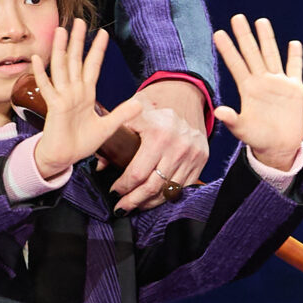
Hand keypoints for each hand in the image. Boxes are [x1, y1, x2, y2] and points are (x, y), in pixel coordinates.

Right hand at [31, 23, 142, 184]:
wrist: (64, 157)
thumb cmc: (81, 143)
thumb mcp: (107, 127)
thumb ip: (121, 114)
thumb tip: (139, 103)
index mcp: (86, 94)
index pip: (92, 66)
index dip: (97, 50)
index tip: (103, 34)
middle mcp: (73, 91)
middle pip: (75, 60)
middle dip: (77, 41)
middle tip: (79, 21)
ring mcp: (62, 97)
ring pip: (61, 67)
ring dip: (60, 49)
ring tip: (61, 31)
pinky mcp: (53, 106)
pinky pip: (47, 87)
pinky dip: (41, 73)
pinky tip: (38, 59)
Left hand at [109, 78, 210, 211]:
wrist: (184, 94)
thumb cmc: (153, 105)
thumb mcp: (131, 116)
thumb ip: (113, 139)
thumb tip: (100, 165)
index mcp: (158, 134)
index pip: (137, 173)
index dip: (123, 187)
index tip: (113, 192)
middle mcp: (178, 146)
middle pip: (153, 187)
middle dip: (133, 201)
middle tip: (121, 208)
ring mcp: (192, 154)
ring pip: (169, 191)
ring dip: (150, 202)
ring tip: (136, 205)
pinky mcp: (202, 159)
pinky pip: (183, 186)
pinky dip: (167, 195)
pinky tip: (154, 197)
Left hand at [213, 15, 302, 170]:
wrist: (278, 147)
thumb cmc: (257, 139)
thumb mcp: (242, 130)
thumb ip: (231, 119)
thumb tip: (218, 111)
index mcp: (248, 89)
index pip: (236, 64)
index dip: (228, 49)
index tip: (218, 33)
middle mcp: (261, 82)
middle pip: (252, 54)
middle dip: (245, 36)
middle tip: (237, 17)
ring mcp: (278, 83)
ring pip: (272, 55)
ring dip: (267, 39)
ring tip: (261, 21)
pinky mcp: (294, 90)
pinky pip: (295, 69)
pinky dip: (295, 57)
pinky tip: (294, 43)